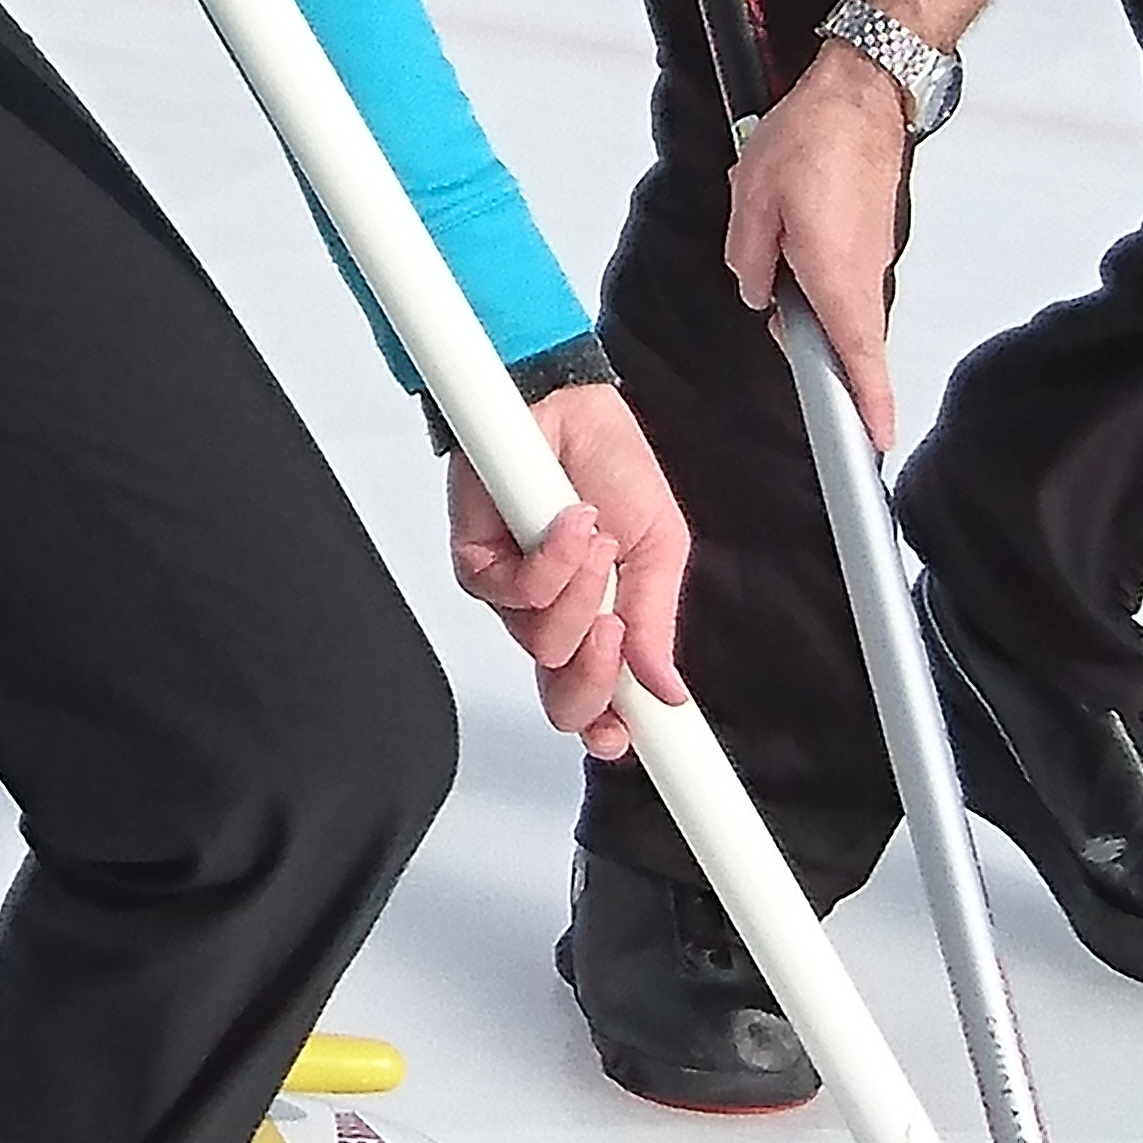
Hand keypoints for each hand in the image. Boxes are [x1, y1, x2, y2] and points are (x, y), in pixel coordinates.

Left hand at [447, 380, 687, 755]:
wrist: (564, 403)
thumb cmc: (610, 465)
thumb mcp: (659, 546)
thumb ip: (655, 621)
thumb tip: (666, 691)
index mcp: (603, 623)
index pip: (601, 705)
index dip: (614, 734)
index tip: (633, 739)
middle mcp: (554, 619)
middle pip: (564, 701)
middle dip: (596, 675)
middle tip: (616, 628)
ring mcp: (512, 597)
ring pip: (542, 645)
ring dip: (578, 592)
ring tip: (594, 537)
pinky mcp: (476, 564)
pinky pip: (509, 594)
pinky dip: (547, 562)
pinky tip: (568, 524)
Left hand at [721, 44, 909, 448]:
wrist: (861, 91)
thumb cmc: (813, 137)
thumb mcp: (752, 200)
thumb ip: (748, 258)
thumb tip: (757, 291)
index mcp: (835, 277)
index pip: (859, 361)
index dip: (869, 407)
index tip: (876, 444)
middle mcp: (863, 273)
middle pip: (846, 339)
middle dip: (813, 344)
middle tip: (785, 333)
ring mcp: (873, 254)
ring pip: (839, 300)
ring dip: (806, 293)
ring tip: (775, 247)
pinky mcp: (871, 233)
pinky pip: (842, 268)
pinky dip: (815, 265)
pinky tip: (787, 227)